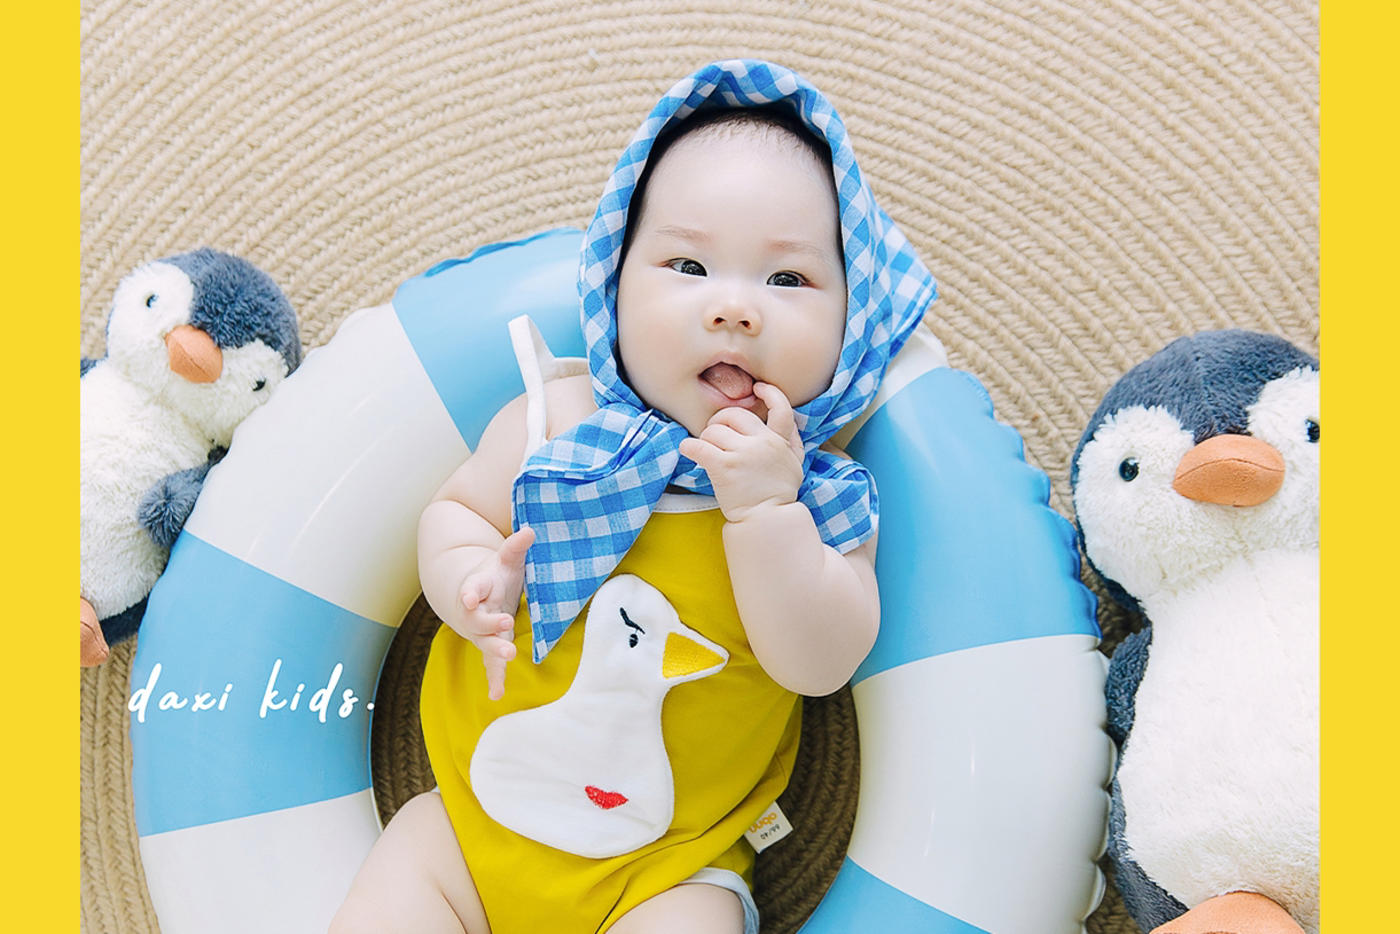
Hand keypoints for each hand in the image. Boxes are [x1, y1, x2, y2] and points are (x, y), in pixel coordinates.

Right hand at [454, 526, 534, 699]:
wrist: (474, 596)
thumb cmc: (494, 576)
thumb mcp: (504, 560)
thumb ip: (515, 547)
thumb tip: (530, 531)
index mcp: (478, 588)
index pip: (472, 589)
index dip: (471, 593)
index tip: (471, 597)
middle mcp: (476, 613)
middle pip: (479, 620)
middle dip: (490, 623)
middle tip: (505, 623)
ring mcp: (481, 632)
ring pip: (485, 643)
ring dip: (495, 650)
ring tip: (509, 656)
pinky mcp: (490, 645)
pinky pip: (491, 664)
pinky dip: (494, 678)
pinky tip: (496, 694)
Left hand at [678, 382, 803, 522]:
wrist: (767, 521)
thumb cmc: (778, 496)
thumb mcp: (794, 465)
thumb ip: (792, 443)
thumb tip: (788, 425)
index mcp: (780, 442)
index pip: (781, 408)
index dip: (770, 393)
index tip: (758, 388)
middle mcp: (763, 443)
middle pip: (733, 415)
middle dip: (720, 422)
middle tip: (715, 435)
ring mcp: (743, 454)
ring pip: (713, 431)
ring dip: (705, 439)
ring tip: (706, 453)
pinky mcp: (724, 467)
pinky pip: (698, 446)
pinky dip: (689, 447)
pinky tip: (688, 451)